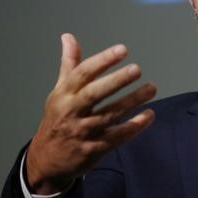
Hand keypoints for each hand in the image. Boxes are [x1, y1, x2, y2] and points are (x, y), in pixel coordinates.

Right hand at [26, 33, 156, 193]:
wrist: (46, 160)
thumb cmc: (57, 119)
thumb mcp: (59, 92)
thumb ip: (70, 65)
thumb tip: (68, 37)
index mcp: (64, 95)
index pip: (83, 74)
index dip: (102, 60)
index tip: (122, 50)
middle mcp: (72, 112)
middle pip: (95, 94)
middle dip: (116, 81)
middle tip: (137, 69)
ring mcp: (83, 132)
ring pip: (110, 115)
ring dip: (132, 101)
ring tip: (151, 88)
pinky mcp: (93, 149)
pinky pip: (117, 137)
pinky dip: (133, 126)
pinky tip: (148, 115)